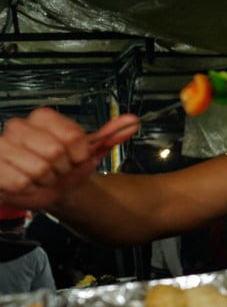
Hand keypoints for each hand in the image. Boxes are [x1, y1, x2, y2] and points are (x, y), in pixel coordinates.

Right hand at [0, 108, 138, 210]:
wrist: (54, 186)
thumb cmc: (69, 166)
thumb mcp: (92, 149)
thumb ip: (111, 134)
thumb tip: (133, 121)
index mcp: (42, 118)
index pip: (70, 134)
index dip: (78, 151)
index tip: (76, 156)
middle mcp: (18, 127)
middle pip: (54, 151)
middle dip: (62, 167)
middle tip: (58, 168)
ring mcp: (1, 146)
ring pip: (37, 168)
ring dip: (45, 179)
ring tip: (42, 176)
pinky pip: (18, 182)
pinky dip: (28, 188)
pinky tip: (27, 183)